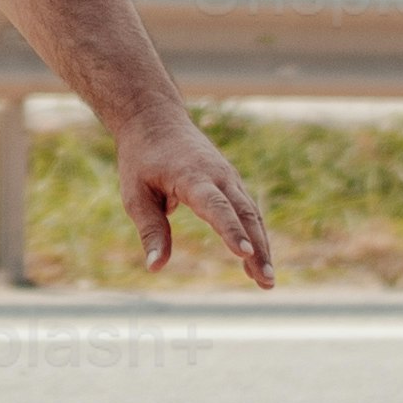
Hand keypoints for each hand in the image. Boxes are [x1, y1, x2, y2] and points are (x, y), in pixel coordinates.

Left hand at [117, 110, 273, 285]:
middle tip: (266, 282)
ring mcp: (229, 177)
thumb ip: (150, 230)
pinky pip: (247, 211)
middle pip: (244, 214)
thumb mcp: (135, 195)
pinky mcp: (231, 182)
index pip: (216, 206)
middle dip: (257, 249)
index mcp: (192, 176)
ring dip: (262, 248)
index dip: (230, 230)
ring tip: (267, 283)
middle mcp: (218, 175)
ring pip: (251, 214)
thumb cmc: (142, 160)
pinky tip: (256, 261)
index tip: (244, 254)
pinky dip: (255, 236)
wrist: (156, 120)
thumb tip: (154, 267)